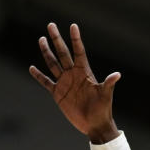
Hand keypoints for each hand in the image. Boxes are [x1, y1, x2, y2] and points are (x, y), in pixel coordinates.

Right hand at [29, 23, 120, 143]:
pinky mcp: (58, 93)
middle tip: (51, 25)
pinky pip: (46, 82)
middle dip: (56, 39)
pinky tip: (32, 68)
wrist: (94, 124)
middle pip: (63, 53)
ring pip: (53, 64)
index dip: (76, 39)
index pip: (79, 51)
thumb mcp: (105, 96)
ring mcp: (64, 83)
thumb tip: (117, 75)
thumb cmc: (102, 109)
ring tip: (41, 39)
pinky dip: (39, 76)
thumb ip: (108, 84)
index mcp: (84, 72)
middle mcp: (73, 74)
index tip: (73, 26)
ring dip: (47, 52)